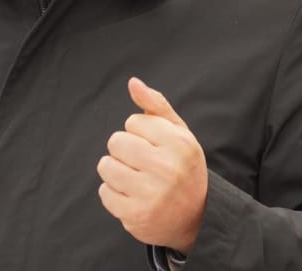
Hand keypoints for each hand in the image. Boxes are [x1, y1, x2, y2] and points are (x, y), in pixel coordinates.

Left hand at [96, 77, 207, 252]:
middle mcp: (167, 168)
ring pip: (105, 166)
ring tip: (136, 180)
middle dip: (125, 151)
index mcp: (179, 143)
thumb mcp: (178, 133)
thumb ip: (155, 105)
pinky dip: (114, 194)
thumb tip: (133, 82)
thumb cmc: (182, 168)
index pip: (132, 122)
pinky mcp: (136, 215)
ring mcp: (151, 194)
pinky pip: (104, 192)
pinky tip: (133, 197)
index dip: (140, 134)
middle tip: (143, 165)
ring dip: (115, 171)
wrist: (197, 218)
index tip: (155, 148)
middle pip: (116, 141)